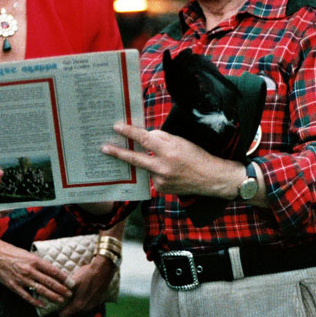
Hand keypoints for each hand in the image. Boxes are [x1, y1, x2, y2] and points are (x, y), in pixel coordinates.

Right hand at [0, 235, 72, 307]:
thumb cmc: (10, 252)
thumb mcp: (26, 253)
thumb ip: (37, 262)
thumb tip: (49, 270)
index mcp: (34, 260)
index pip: (53, 270)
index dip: (63, 278)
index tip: (71, 283)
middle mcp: (30, 270)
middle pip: (49, 281)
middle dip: (61, 289)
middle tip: (69, 294)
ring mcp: (22, 279)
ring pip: (41, 290)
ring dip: (52, 296)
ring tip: (60, 300)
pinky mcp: (13, 286)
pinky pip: (27, 296)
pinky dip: (36, 302)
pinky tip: (43, 305)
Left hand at [58, 255, 116, 316]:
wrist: (103, 270)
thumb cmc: (86, 275)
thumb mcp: (72, 282)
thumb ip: (64, 290)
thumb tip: (55, 294)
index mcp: (78, 304)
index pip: (64, 314)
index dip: (59, 311)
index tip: (56, 306)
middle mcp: (86, 308)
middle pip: (73, 312)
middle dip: (68, 308)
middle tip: (64, 299)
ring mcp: (94, 305)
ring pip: (82, 309)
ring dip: (77, 305)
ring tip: (74, 296)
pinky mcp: (99, 301)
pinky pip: (90, 305)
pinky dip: (85, 301)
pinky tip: (84, 294)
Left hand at [102, 123, 239, 198]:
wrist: (211, 178)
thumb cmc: (196, 156)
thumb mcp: (180, 141)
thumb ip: (161, 138)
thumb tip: (144, 137)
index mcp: (169, 151)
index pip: (144, 139)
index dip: (130, 132)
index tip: (116, 127)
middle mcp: (163, 167)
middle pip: (135, 159)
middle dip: (118, 153)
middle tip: (103, 148)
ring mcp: (161, 180)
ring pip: (146, 167)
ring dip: (149, 163)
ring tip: (169, 163)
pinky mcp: (161, 189)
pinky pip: (153, 177)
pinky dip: (157, 172)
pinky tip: (170, 173)